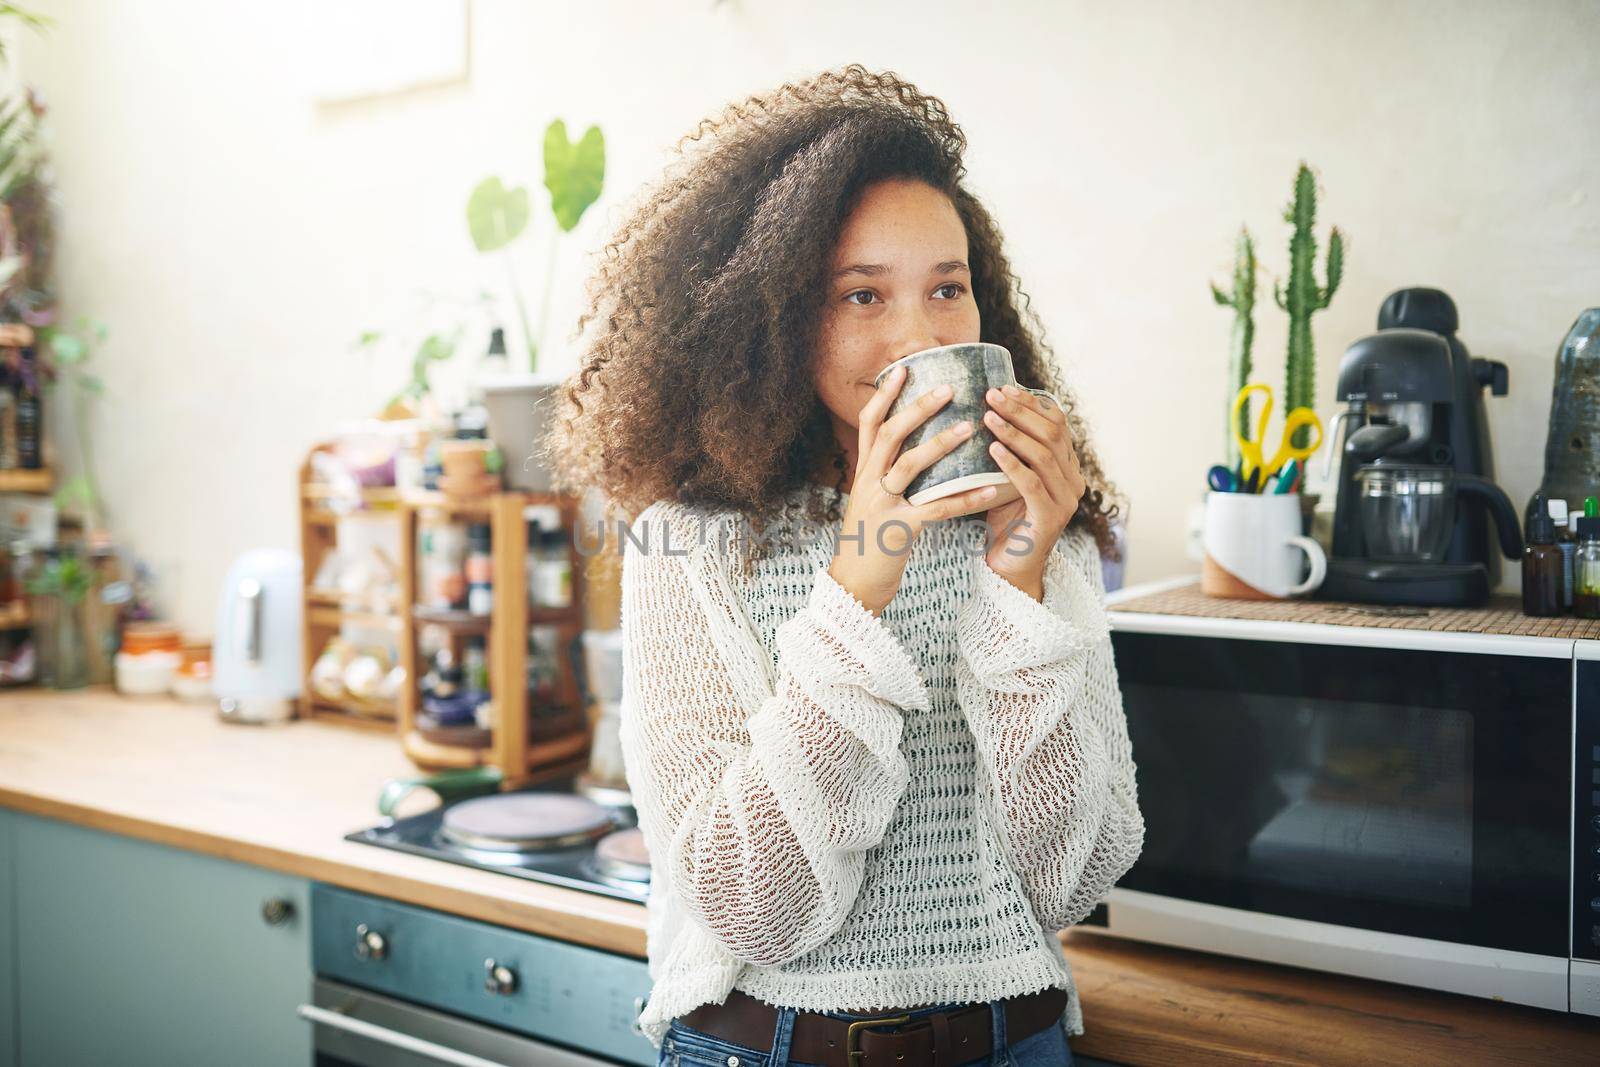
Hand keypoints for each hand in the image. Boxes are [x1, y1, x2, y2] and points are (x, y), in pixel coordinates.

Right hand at [829, 364, 1009, 614]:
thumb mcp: (871, 502)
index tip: (904, 368)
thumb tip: (911, 450)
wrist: (853, 587)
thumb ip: (885, 475)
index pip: (869, 423)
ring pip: (909, 466)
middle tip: (948, 387)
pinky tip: (992, 489)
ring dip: (940, 444)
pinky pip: (936, 509)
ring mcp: (881, 506)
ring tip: (969, 427)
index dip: (885, 394)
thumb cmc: (869, 543)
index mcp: (863, 473)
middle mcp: (868, 483)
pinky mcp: (898, 531)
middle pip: (889, 434)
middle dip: (917, 408)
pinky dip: (966, 498)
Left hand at [979, 384, 1085, 598]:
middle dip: (1021, 410)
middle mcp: (1074, 479)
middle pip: (1052, 433)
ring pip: (1044, 454)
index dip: (1031, 402)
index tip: (1001, 387)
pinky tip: (992, 449)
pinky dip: (1012, 463)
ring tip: (988, 417)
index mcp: (1067, 466)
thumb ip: (1009, 449)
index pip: (1056, 422)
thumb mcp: (1008, 478)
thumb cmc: (1004, 520)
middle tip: (991, 395)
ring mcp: (1066, 500)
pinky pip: (1032, 483)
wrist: (1009, 567)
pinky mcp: (1051, 518)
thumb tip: (987, 408)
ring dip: (1014, 432)